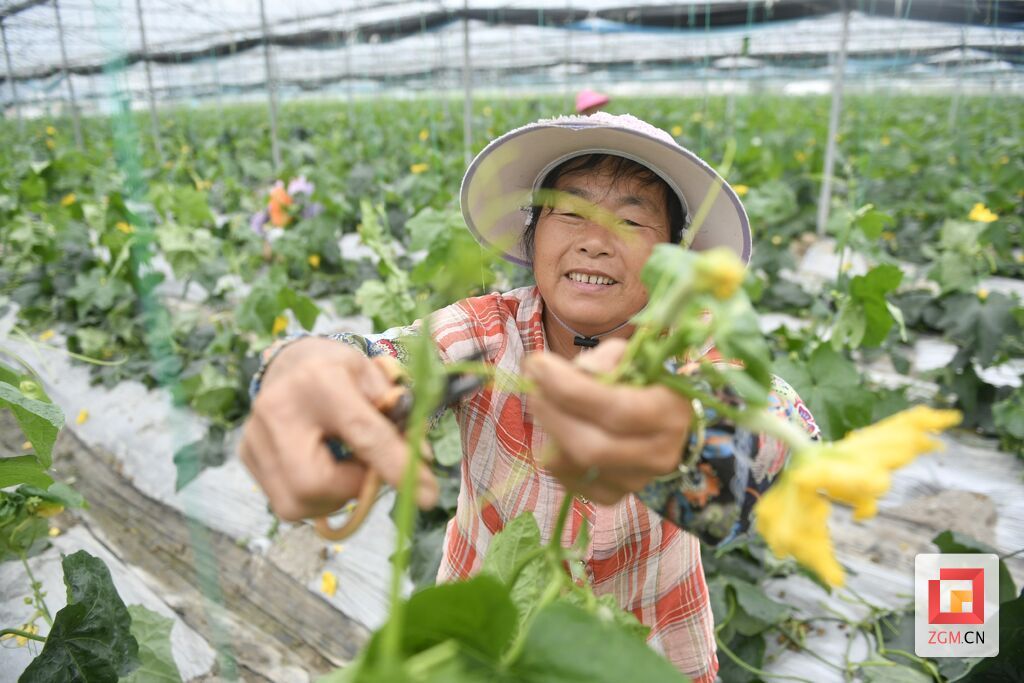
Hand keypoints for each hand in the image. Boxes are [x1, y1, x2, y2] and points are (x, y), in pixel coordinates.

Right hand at [239, 338, 438, 521]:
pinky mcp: (246, 456)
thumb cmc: (340, 371)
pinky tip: (324, 468)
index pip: (362, 433)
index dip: (397, 467)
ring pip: (296, 502)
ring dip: (334, 496)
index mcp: (319, 381)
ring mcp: (255, 436)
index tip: (427, 495)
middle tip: (369, 474)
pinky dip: (315, 496)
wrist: (291, 361)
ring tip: (346, 466)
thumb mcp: (375, 377)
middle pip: (313, 483)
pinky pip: (285, 502)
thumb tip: (420, 460)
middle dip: (351, 490)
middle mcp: (277, 410)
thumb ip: (398, 415)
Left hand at [524, 338, 691, 504]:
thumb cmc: (640, 382)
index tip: (537, 364)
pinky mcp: (614, 495)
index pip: (619, 410)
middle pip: (593, 447)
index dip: (572, 389)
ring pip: (576, 464)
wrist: (659, 422)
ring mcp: (637, 481)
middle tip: (534, 386)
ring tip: (544, 402)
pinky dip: (553, 453)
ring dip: (549, 429)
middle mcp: (660, 455)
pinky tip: (556, 430)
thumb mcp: (629, 357)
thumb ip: (602, 361)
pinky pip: (570, 480)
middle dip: (553, 413)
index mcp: (671, 412)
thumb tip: (570, 374)